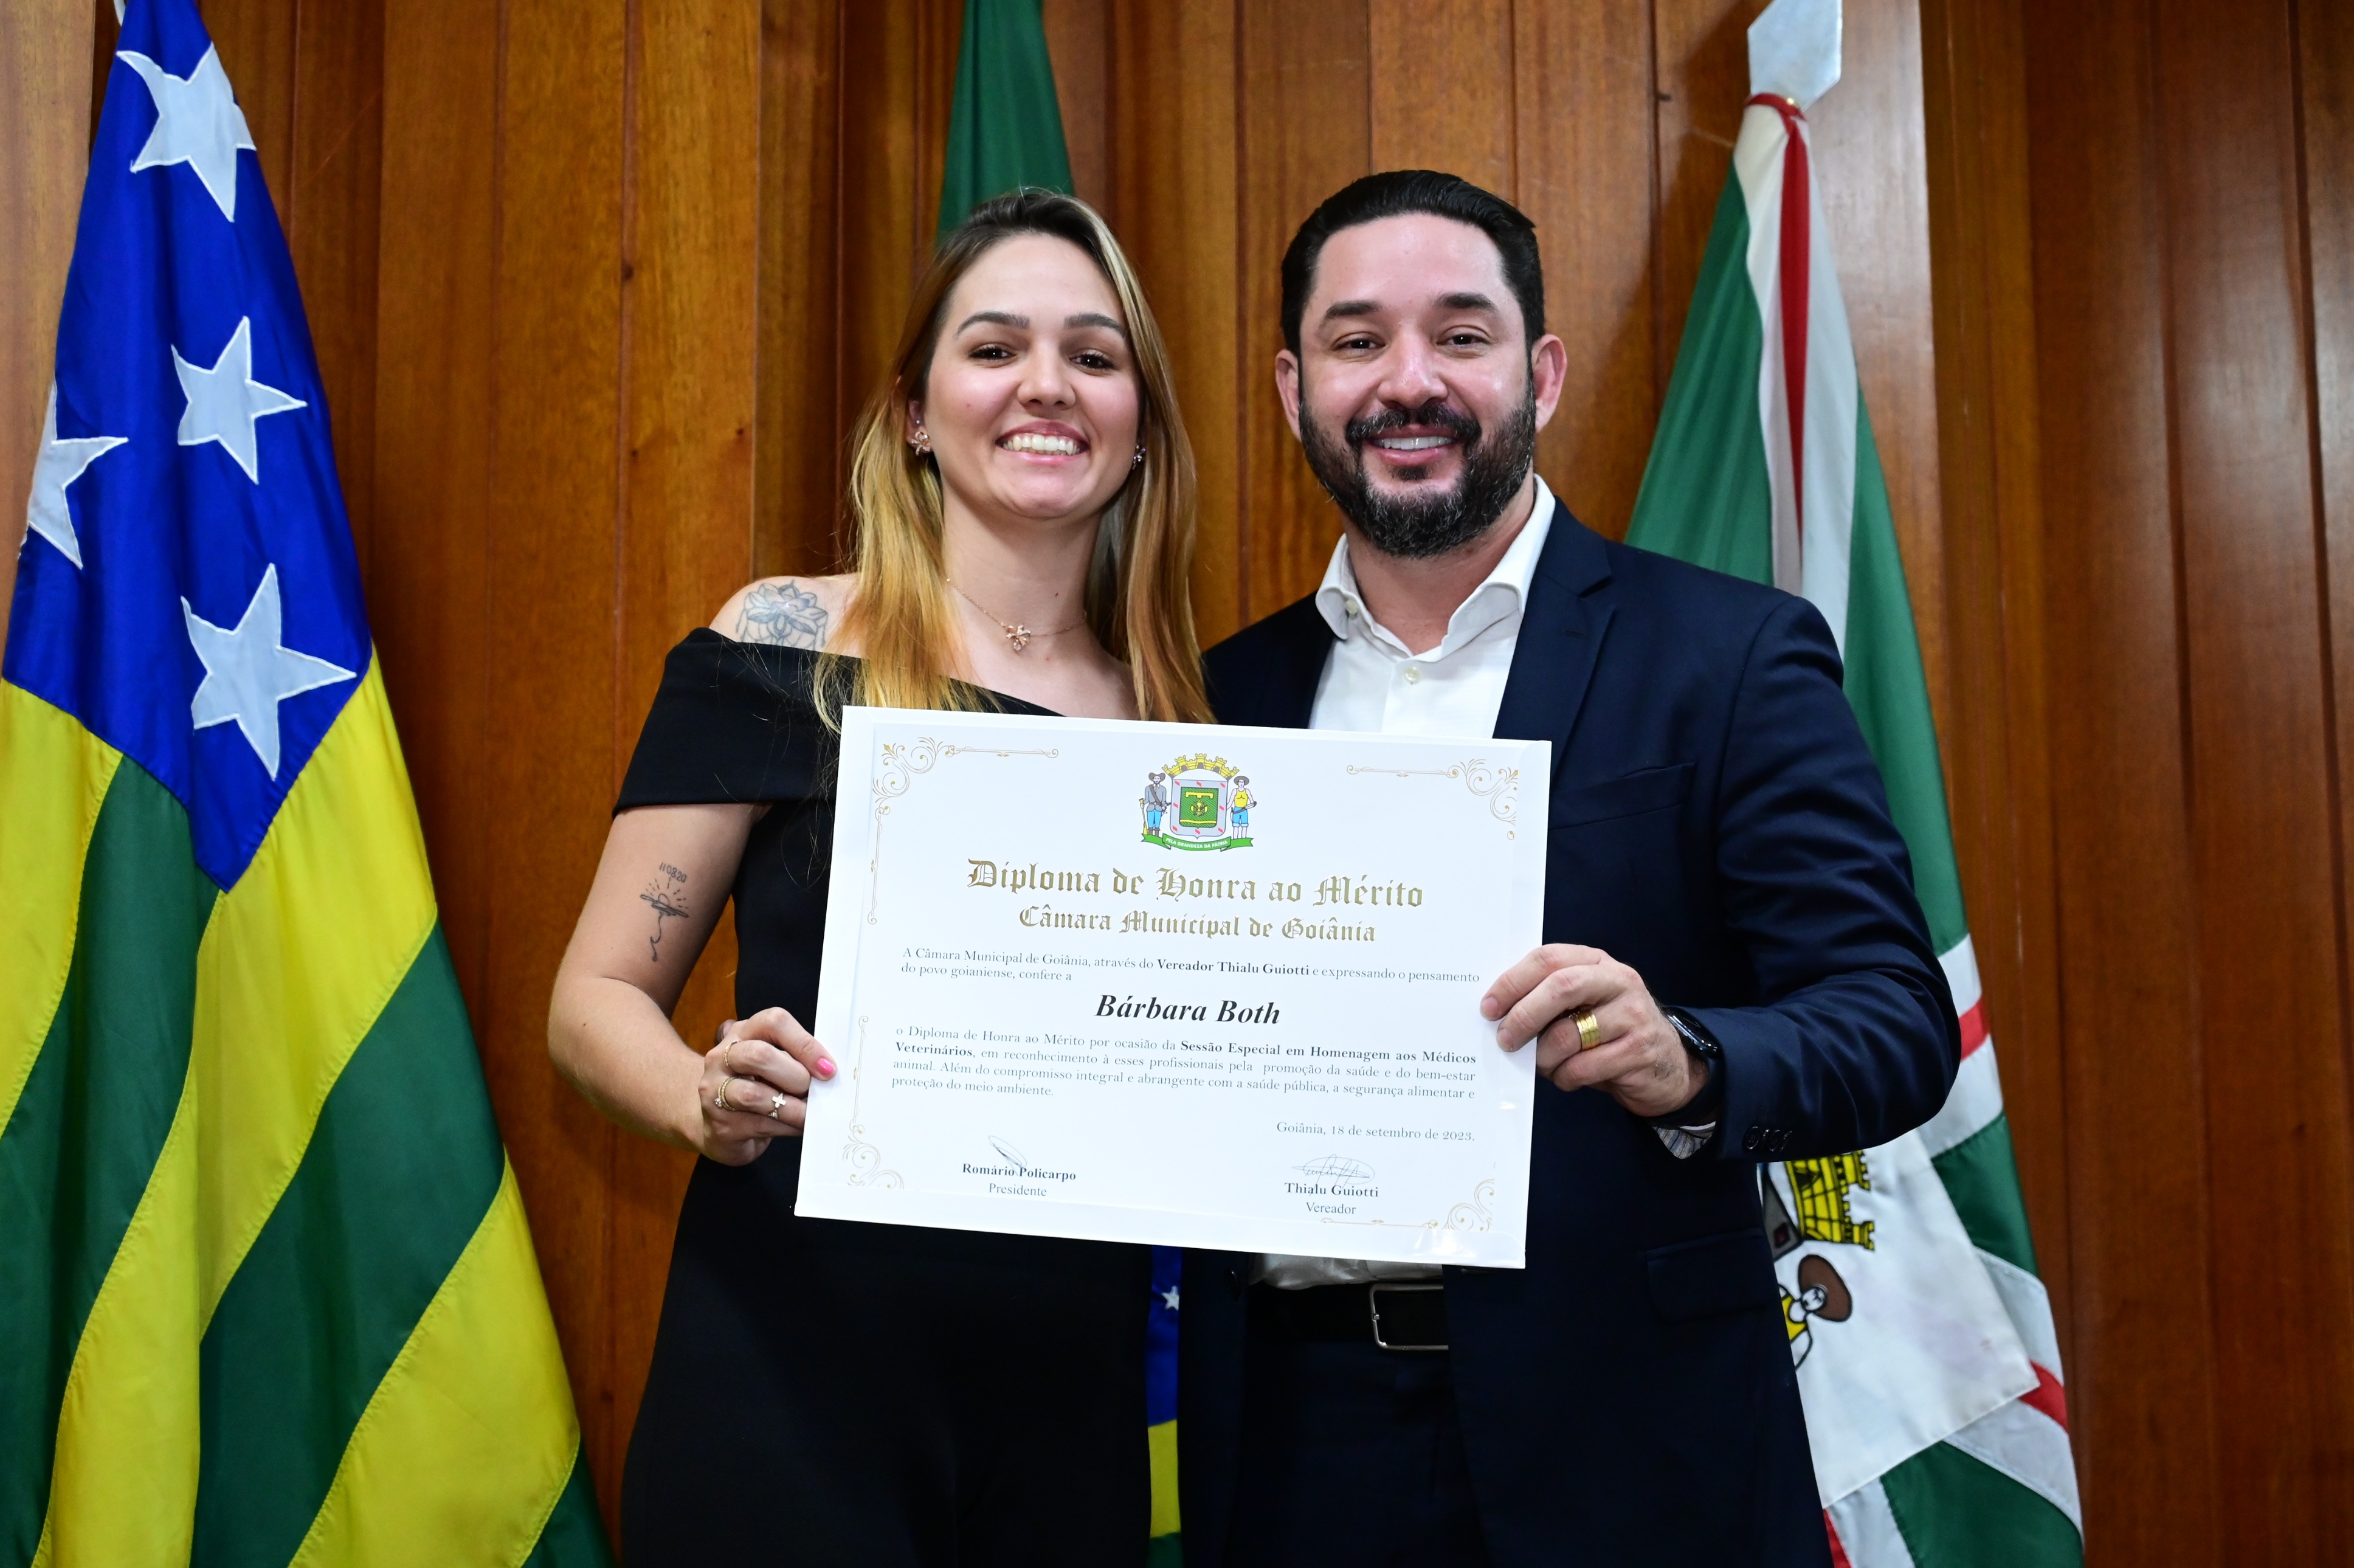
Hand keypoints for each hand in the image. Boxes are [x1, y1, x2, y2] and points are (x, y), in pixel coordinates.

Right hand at [693, 1007, 835, 1163]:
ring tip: (810, 1112)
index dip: (805, 1043)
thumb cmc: (757, 1088)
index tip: (828, 1067)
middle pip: (759, 1055)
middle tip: (814, 1089)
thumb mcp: (773, 1065)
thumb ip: (795, 1061)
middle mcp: (722, 1057)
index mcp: (743, 1033)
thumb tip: (829, 1072)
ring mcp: (715, 1091)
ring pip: (755, 1095)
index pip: (773, 1022)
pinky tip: (798, 1126)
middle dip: (796, 1075)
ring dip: (793, 1106)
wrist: (719, 1125)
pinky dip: (788, 1126)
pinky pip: (761, 1124)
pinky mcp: (722, 1124)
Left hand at [1481, 945, 1704, 1119]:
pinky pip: (1584, 1067)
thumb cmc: (1610, 1033)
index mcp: (1597, 962)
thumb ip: (1550, 999)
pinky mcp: (1639, 1051)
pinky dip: (1564, 1077)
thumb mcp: (1584, 1005)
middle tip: (1504, 1038)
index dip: (1513, 982)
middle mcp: (1619, 982)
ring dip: (1544, 1057)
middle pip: (1560, 987)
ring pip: (1569, 1035)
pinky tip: (1568, 1076)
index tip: (1489, 1007)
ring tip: (1543, 1064)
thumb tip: (1497, 1014)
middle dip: (1523, 1015)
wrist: (1668, 1065)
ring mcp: (1633, 1016)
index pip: (1548, 958)